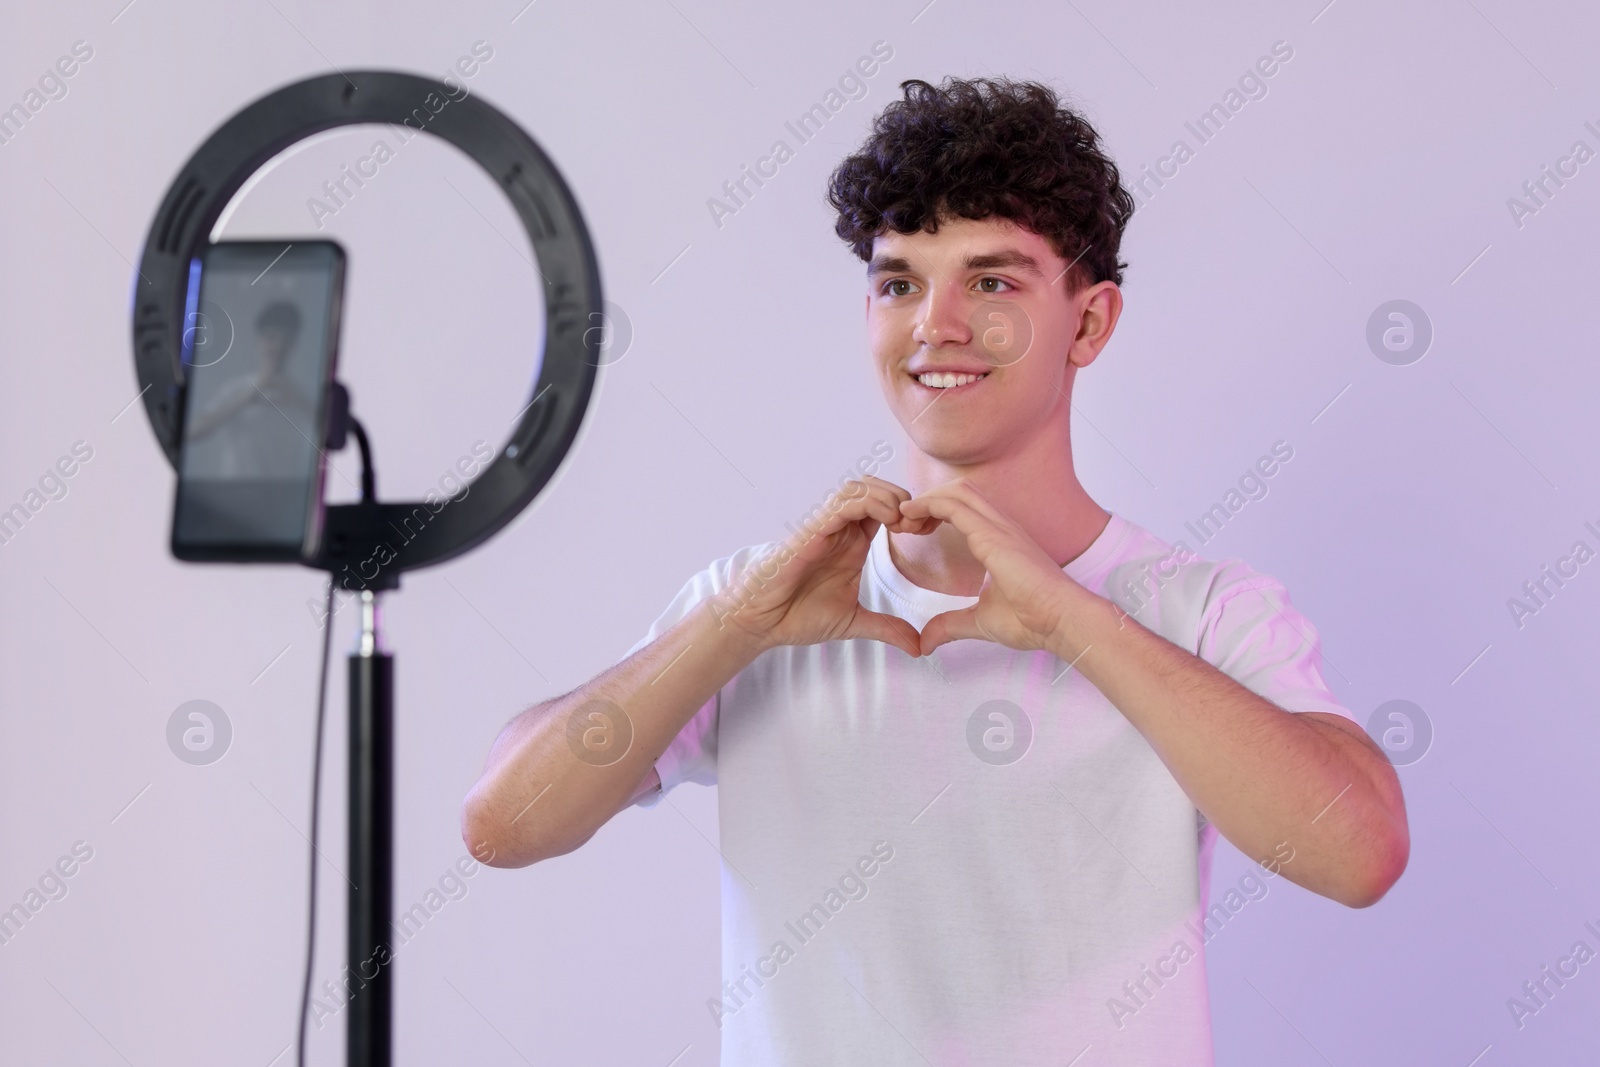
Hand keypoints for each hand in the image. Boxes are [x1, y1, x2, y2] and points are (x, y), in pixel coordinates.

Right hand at [710, 476, 926, 657]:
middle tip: (918, 525)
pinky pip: (842, 502)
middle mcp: (842, 529)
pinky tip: (885, 520)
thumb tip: (919, 648)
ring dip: (888, 496)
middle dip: (904, 499)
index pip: (887, 508)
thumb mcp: (854, 622)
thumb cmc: (798, 615)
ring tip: (902, 522)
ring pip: (860, 487)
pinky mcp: (812, 529)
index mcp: (854, 543)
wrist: (762, 622)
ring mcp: (827, 527)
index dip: (911, 514)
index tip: (927, 532)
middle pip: (877, 488)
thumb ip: (887, 628)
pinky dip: (869, 502)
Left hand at [896, 479, 1081, 655]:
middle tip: (904, 524)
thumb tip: (926, 641)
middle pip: (959, 491)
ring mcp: (998, 527)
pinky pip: (953, 505)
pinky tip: (909, 517)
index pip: (963, 509)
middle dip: (927, 501)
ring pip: (957, 491)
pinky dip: (928, 505)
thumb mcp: (980, 621)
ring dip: (926, 500)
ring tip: (904, 520)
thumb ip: (950, 625)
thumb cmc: (1033, 620)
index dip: (934, 512)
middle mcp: (1000, 527)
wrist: (1061, 620)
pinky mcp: (992, 534)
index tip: (913, 531)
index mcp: (999, 541)